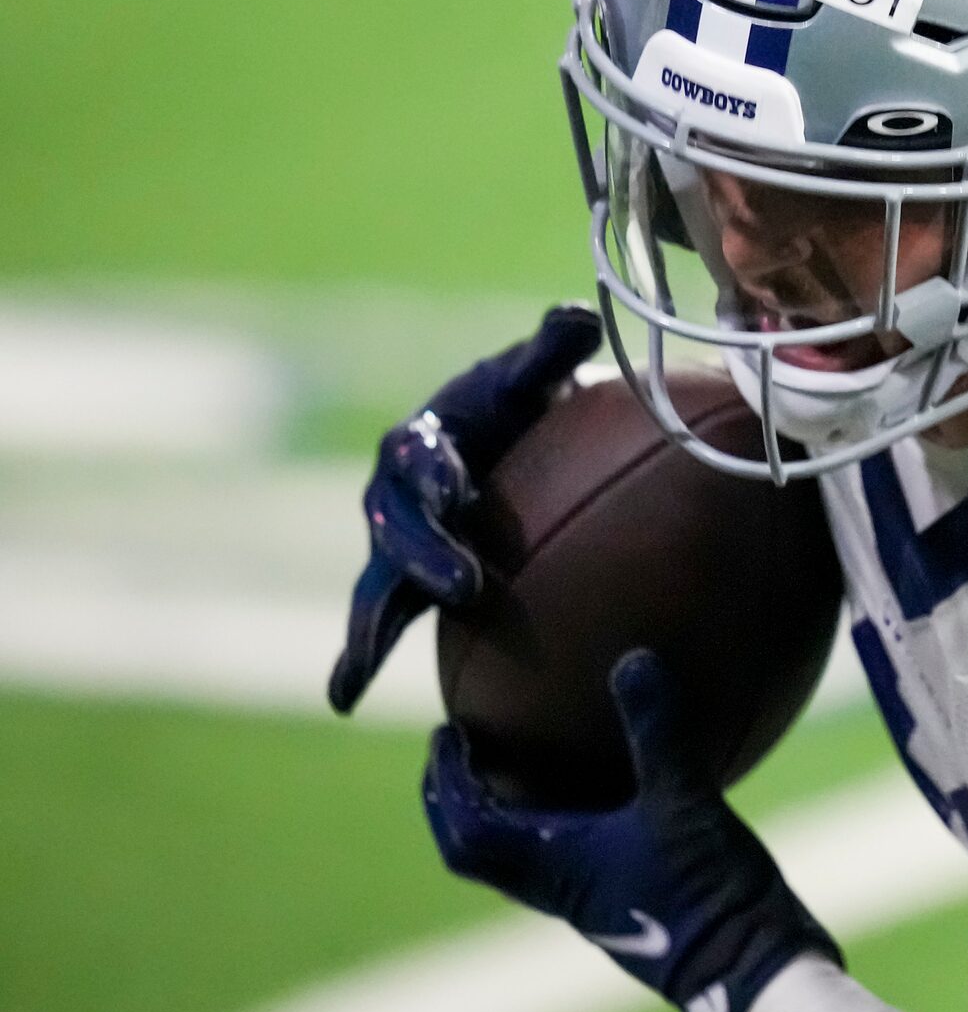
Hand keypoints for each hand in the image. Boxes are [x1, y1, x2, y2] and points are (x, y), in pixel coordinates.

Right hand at [333, 305, 605, 712]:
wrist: (506, 437)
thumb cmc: (520, 404)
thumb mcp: (534, 374)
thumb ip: (552, 348)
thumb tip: (580, 313)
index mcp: (424, 440)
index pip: (421, 456)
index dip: (433, 476)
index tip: (455, 491)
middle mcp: (396, 492)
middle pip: (398, 526)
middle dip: (423, 556)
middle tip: (462, 586)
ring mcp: (395, 540)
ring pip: (378, 583)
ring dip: (370, 625)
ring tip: (355, 675)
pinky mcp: (404, 577)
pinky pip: (381, 619)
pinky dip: (357, 657)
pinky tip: (342, 699)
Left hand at [422, 650, 838, 1011]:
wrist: (753, 970)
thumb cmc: (705, 894)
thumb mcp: (686, 802)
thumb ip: (659, 731)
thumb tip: (634, 658)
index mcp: (551, 868)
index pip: (466, 829)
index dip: (446, 783)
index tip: (445, 735)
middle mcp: (560, 889)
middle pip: (480, 851)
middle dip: (461, 802)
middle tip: (466, 752)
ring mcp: (595, 902)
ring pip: (524, 861)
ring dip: (509, 817)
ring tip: (525, 769)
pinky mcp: (633, 905)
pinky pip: (577, 861)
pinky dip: (570, 825)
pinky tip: (615, 795)